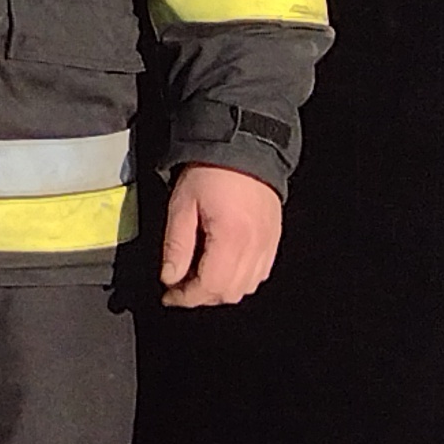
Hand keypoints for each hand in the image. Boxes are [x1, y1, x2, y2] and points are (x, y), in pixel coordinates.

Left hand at [159, 163, 283, 307]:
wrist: (244, 146)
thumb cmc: (212, 170)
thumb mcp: (182, 204)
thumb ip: (176, 245)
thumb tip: (170, 277)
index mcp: (232, 238)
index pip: (210, 286)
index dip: (187, 297)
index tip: (170, 296)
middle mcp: (255, 245)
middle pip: (230, 293)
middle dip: (202, 296)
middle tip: (180, 287)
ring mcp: (268, 243)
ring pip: (247, 287)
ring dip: (221, 289)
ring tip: (198, 277)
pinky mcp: (274, 237)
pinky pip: (260, 272)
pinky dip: (240, 278)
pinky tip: (222, 266)